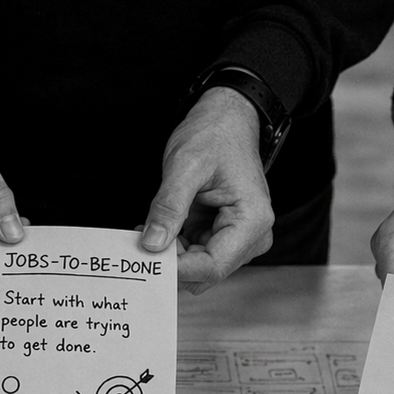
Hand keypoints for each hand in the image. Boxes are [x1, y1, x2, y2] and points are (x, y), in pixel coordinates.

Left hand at [140, 87, 273, 294]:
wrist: (226, 120)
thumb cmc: (215, 135)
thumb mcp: (185, 165)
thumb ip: (168, 206)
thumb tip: (152, 244)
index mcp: (252, 221)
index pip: (212, 267)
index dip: (176, 269)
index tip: (145, 259)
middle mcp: (251, 237)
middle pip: (204, 273)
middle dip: (171, 262)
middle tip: (141, 239)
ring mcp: (238, 240)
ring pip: (196, 268)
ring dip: (170, 255)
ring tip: (149, 228)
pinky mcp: (223, 237)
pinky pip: (194, 255)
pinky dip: (173, 247)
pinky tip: (160, 228)